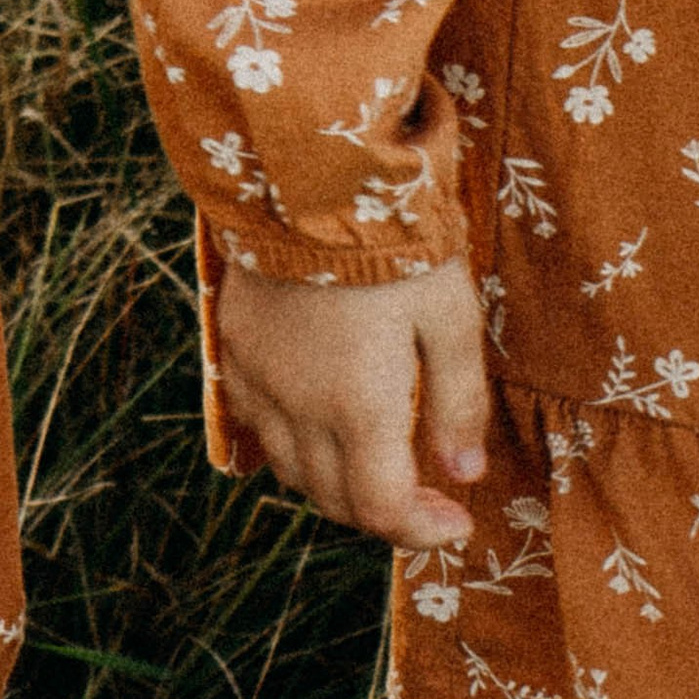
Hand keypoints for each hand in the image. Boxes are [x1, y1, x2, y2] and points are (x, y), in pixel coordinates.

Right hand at [215, 254, 487, 549]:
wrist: (308, 167)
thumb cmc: (393, 238)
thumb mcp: (450, 313)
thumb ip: (459, 401)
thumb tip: (464, 474)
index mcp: (358, 405)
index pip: (381, 509)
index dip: (422, 531)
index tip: (457, 519)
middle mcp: (299, 405)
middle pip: (334, 499)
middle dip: (384, 511)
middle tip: (425, 493)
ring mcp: (259, 375)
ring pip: (290, 468)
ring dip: (335, 482)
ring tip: (374, 458)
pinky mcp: (235, 342)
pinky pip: (255, 420)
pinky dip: (289, 441)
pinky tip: (316, 416)